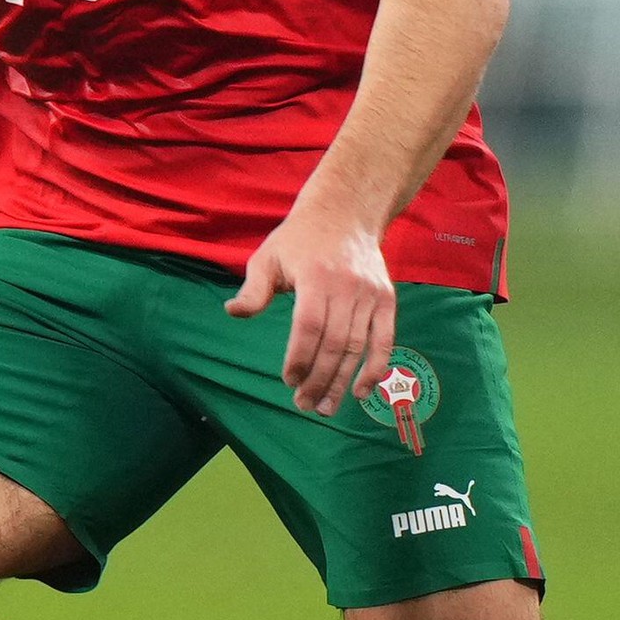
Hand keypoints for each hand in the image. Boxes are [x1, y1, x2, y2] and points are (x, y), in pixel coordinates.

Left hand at [225, 200, 396, 416]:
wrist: (346, 213)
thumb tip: (233, 312)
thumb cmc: (299, 239)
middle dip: (319, 379)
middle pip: (334, 343)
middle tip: (305, 404)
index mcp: (317, 277)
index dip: (300, 357)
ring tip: (326, 407)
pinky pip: (384, 340)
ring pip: (357, 346)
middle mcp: (347, 287)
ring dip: (342, 381)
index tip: (288, 380)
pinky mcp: (386, 299)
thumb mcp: (268, 256)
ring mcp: (370, 294)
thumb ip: (254, 289)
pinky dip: (375, 368)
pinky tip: (361, 391)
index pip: (309, 326)